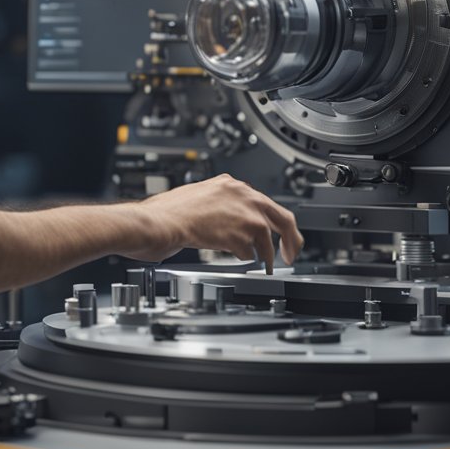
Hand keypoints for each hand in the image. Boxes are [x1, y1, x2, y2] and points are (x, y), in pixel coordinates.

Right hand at [123, 174, 303, 267]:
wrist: (157, 221)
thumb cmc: (167, 212)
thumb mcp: (198, 197)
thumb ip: (218, 204)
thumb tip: (226, 219)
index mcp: (230, 184)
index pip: (263, 201)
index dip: (270, 220)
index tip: (274, 232)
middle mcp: (241, 195)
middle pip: (281, 216)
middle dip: (290, 238)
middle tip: (292, 253)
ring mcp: (243, 214)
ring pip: (268, 237)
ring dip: (267, 254)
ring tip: (265, 264)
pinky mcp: (239, 233)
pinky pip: (252, 251)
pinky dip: (248, 258)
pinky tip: (242, 260)